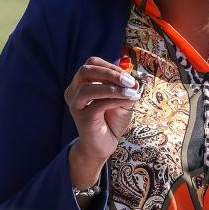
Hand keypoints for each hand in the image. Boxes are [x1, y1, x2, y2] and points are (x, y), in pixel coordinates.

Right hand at [64, 56, 137, 189]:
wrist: (104, 145)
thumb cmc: (111, 120)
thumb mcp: (122, 100)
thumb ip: (126, 89)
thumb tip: (134, 83)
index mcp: (81, 83)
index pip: (92, 64)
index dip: (111, 66)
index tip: (129, 77)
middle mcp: (74, 92)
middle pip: (86, 70)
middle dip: (110, 73)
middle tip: (129, 81)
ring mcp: (76, 105)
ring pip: (88, 88)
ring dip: (113, 87)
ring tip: (131, 92)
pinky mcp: (82, 118)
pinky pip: (98, 104)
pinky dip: (115, 99)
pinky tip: (128, 101)